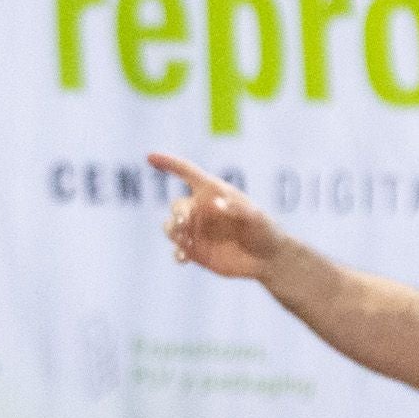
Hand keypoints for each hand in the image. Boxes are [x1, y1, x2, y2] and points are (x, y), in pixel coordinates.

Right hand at [149, 153, 283, 279]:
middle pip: (177, 206)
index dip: (169, 164)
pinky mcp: (195, 252)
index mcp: (213, 192)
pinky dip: (177, 253)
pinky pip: (177, 250)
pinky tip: (183, 258)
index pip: (187, 173)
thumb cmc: (265, 231)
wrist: (267, 259)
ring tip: (184, 243)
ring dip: (173, 232)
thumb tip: (216, 203)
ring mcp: (196, 231)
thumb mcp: (256, 217)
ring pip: (171, 227)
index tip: (150, 158)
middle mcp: (201, 210)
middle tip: (184, 222)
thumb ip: (237, 208)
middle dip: (178, 213)